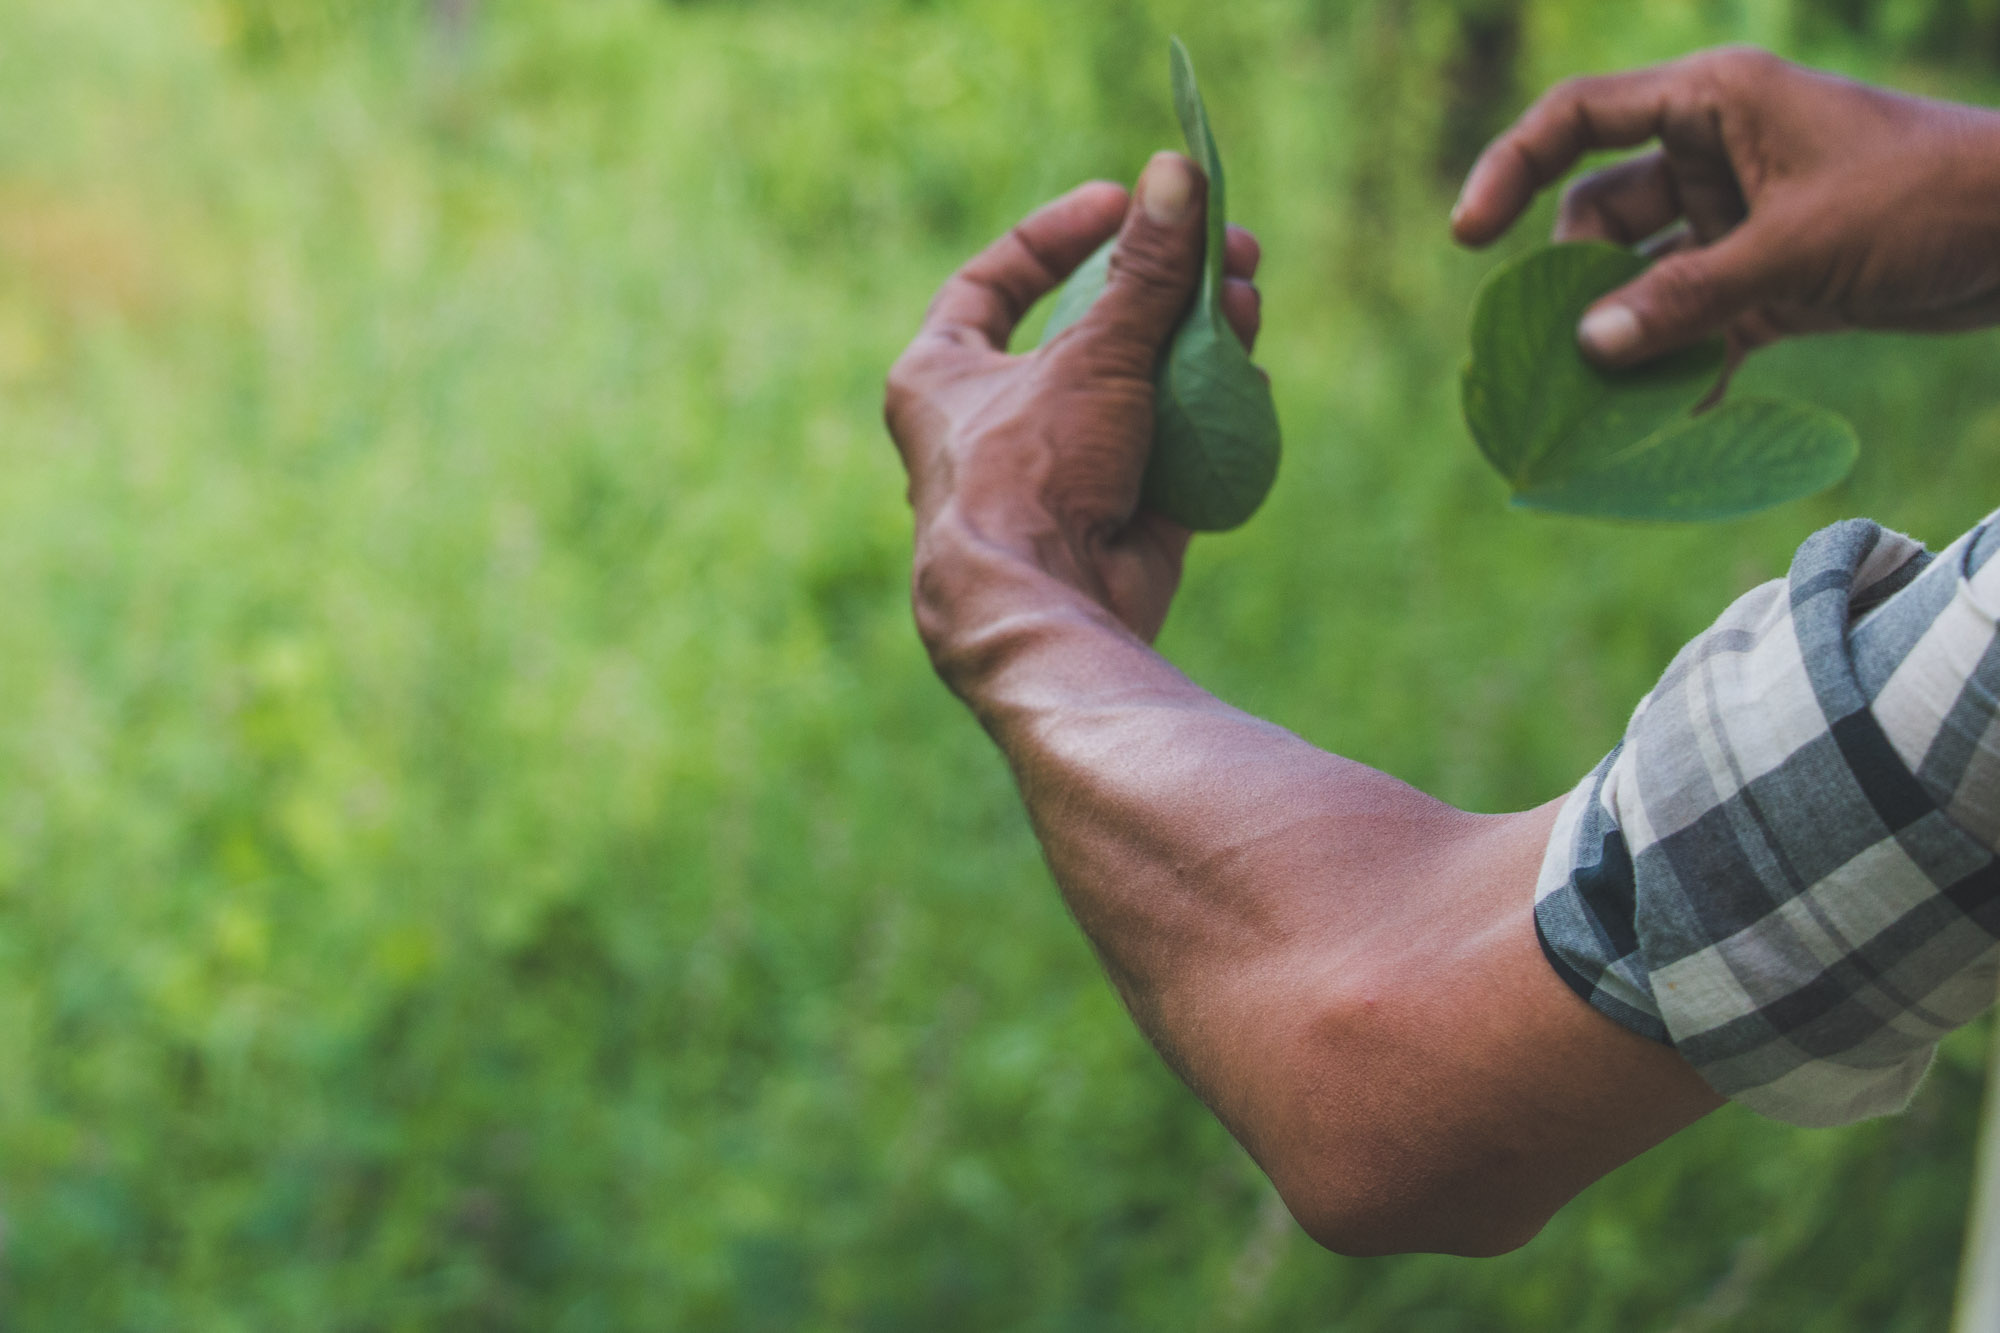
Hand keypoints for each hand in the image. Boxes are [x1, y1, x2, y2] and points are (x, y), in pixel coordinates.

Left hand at [883, 153, 1262, 650]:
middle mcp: (994, 424)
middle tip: (1225, 249)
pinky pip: (1170, 454)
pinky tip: (1252, 376)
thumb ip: (1144, 270)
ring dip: (1195, 345)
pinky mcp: (1118, 521)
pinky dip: (1209, 417)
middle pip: (1088, 335)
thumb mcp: (1092, 353)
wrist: (1045, 607)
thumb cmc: (1031, 470)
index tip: (1122, 203)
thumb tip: (1179, 172)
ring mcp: (1060, 476)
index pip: (993, 282)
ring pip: (1136, 393)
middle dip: (1161, 290)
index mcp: (942, 376)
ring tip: (1247, 299)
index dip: (1058, 236)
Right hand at [1451, 46, 1999, 366]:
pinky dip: (1679, 364)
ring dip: (1624, 336)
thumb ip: (1685, 298)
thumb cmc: (1925, 201)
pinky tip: (1670, 418)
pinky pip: (1693, 322)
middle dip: (1574, 284)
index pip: (1576, 119)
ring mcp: (1738, 219)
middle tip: (1555, 355)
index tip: (1468, 239)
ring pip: (1642, 278)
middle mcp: (1713, 154)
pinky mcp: (1767, 280)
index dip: (1508, 169)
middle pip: (1597, 214)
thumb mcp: (1795, 249)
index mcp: (1711, 103)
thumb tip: (1586, 351)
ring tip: (1603, 402)